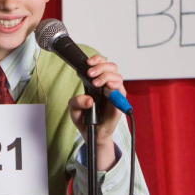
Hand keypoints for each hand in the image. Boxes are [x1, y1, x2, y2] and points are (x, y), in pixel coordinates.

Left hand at [68, 55, 127, 170]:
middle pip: (112, 67)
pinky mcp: (119, 104)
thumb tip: (89, 99)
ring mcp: (115, 95)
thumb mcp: (73, 109)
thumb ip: (76, 101)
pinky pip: (121, 92)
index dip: (97, 60)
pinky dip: (115, 86)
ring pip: (118, 76)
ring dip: (106, 76)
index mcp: (99, 84)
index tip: (88, 63)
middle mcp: (109, 87)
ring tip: (96, 83)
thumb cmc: (86, 120)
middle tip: (90, 74)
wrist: (92, 134)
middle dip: (101, 67)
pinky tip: (107, 87)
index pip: (102, 65)